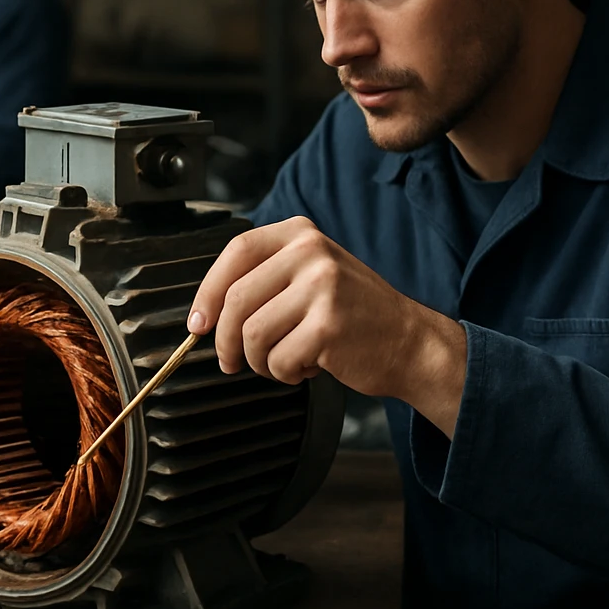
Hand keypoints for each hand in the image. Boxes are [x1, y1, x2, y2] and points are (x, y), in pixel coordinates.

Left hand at [187, 216, 466, 436]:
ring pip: (252, 334)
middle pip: (236, 299)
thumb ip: (263, 279)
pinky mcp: (328, 325)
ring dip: (259, 361)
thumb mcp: (311, 275)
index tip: (198, 322)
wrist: (410, 342)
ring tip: (284, 361)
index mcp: (300, 234)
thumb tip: (205, 313)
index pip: (236, 252)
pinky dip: (285, 374)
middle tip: (230, 361)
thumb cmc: (353, 316)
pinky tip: (309, 367)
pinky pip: (278, 359)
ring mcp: (321, 286)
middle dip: (225, 340)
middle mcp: (310, 252)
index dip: (208, 291)